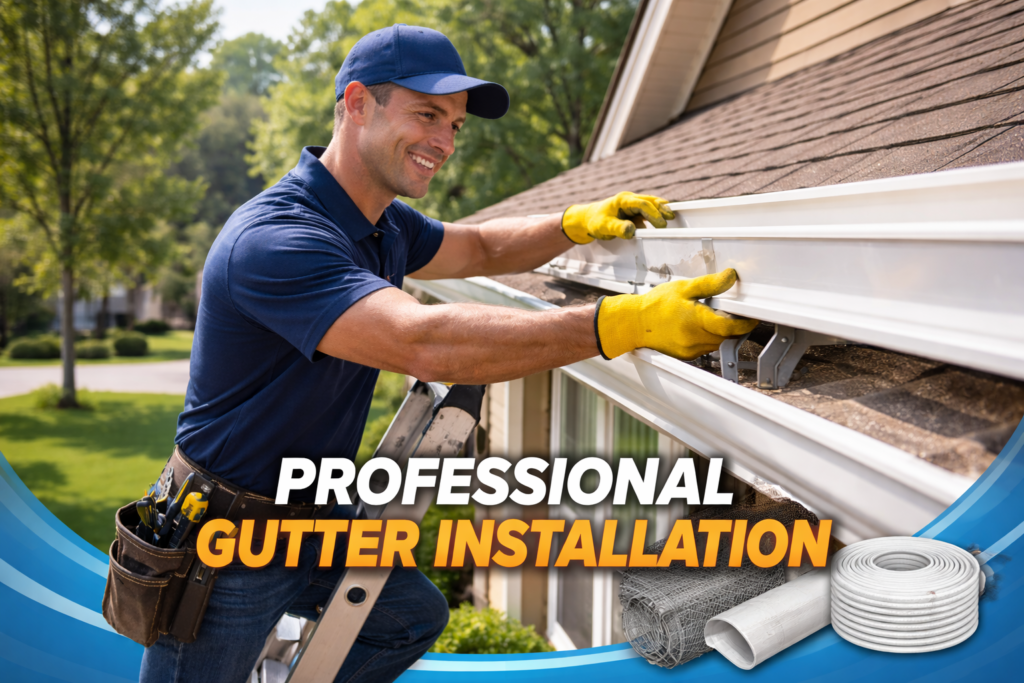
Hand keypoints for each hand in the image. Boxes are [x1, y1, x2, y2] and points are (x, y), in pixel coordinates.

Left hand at [562, 191, 674, 243]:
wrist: (589, 219)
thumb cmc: (596, 222)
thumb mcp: (604, 227)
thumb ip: (618, 229)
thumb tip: (632, 231)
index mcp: (622, 200)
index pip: (642, 204)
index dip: (653, 213)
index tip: (661, 224)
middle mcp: (629, 199)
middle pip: (649, 201)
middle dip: (661, 209)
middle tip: (671, 217)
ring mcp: (632, 204)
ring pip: (650, 204)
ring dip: (660, 210)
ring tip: (671, 216)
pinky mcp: (634, 210)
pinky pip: (647, 211)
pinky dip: (656, 214)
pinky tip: (663, 220)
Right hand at [594, 269, 758, 359]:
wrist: (634, 323)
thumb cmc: (655, 305)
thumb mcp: (684, 288)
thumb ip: (710, 284)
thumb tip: (730, 277)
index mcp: (696, 321)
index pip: (731, 327)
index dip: (745, 323)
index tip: (751, 318)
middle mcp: (694, 339)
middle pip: (725, 336)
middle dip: (732, 326)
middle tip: (729, 312)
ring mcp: (690, 349)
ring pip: (716, 343)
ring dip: (720, 333)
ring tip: (710, 317)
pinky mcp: (686, 355)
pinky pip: (705, 348)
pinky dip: (708, 338)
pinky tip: (698, 327)